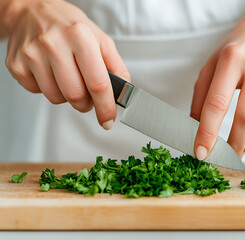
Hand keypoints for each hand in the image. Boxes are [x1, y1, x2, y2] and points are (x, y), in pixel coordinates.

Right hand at [4, 0, 129, 128]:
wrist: (32, 11)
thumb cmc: (69, 26)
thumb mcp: (100, 39)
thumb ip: (116, 66)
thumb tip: (123, 92)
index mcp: (80, 36)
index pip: (97, 83)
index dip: (105, 107)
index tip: (108, 119)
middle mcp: (54, 44)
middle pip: (76, 96)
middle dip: (86, 103)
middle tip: (88, 94)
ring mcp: (32, 55)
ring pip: (56, 98)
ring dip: (67, 96)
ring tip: (68, 77)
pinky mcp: (16, 64)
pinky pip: (38, 93)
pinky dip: (49, 89)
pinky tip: (50, 72)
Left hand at [191, 1, 244, 158]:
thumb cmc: (240, 46)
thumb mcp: (213, 63)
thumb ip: (202, 95)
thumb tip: (196, 128)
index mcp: (232, 58)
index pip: (217, 102)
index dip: (207, 132)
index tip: (201, 152)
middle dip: (232, 145)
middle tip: (222, 159)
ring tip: (236, 146)